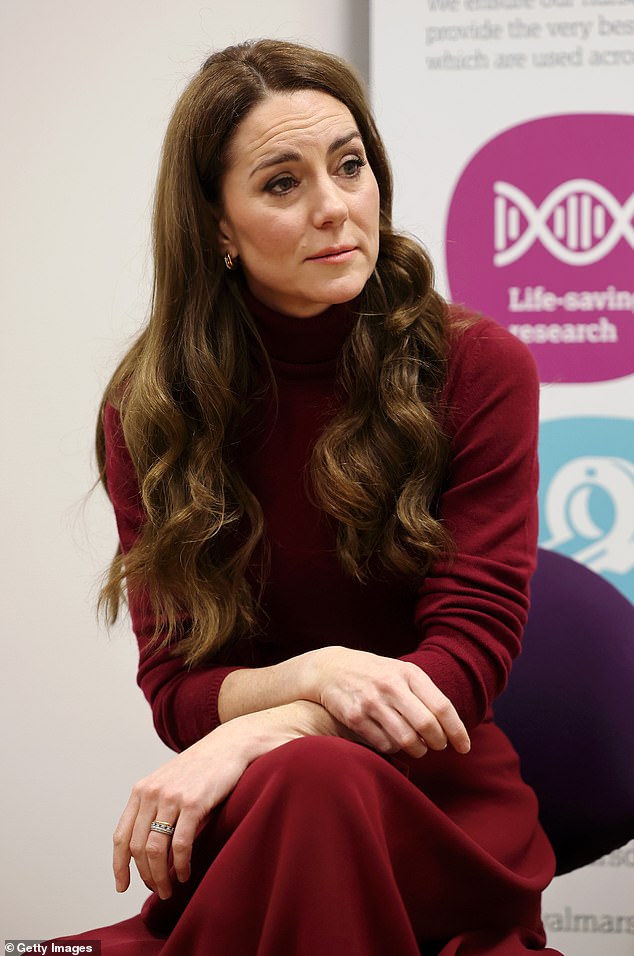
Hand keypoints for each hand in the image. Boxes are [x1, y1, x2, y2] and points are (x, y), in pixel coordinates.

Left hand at [113, 701, 342, 899]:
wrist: (232, 744)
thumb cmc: (204, 768)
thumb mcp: (172, 784)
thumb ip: (158, 810)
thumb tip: (151, 854)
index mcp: (142, 790)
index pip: (121, 835)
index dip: (119, 865)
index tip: (123, 886)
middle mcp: (152, 792)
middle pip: (137, 847)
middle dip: (146, 875)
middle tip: (158, 891)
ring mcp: (172, 797)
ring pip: (155, 850)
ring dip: (160, 876)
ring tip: (170, 889)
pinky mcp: (193, 802)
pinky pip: (180, 844)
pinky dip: (180, 865)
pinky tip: (186, 873)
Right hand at [304, 647, 470, 757]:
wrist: (331, 668)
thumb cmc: (376, 674)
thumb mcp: (401, 672)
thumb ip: (425, 694)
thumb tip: (453, 726)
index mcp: (409, 673)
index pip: (442, 707)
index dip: (457, 731)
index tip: (464, 747)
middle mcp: (391, 686)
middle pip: (427, 726)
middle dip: (438, 743)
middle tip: (438, 746)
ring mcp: (371, 701)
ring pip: (406, 740)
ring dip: (418, 750)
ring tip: (418, 748)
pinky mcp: (355, 717)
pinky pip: (384, 744)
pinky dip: (394, 749)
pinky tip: (393, 742)